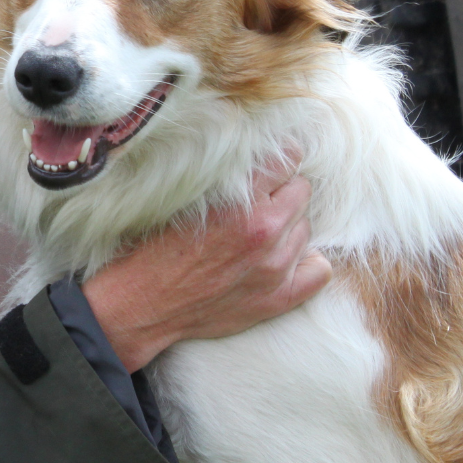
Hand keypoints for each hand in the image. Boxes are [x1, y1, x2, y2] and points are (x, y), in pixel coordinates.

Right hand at [81, 163, 329, 370]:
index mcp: (242, 202)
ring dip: (288, 226)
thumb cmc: (155, 248)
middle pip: (302, 190)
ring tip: (257, 234)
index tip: (266, 166)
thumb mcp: (183, 199)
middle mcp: (265, 233)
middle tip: (256, 202)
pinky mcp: (278, 298)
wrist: (143, 305)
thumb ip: (226, 180)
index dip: (275, 159)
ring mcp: (276, 268)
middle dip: (282, 191)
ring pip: (306, 227)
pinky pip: (320, 270)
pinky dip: (307, 262)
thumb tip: (257, 159)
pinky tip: (285, 258)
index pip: (288, 157)